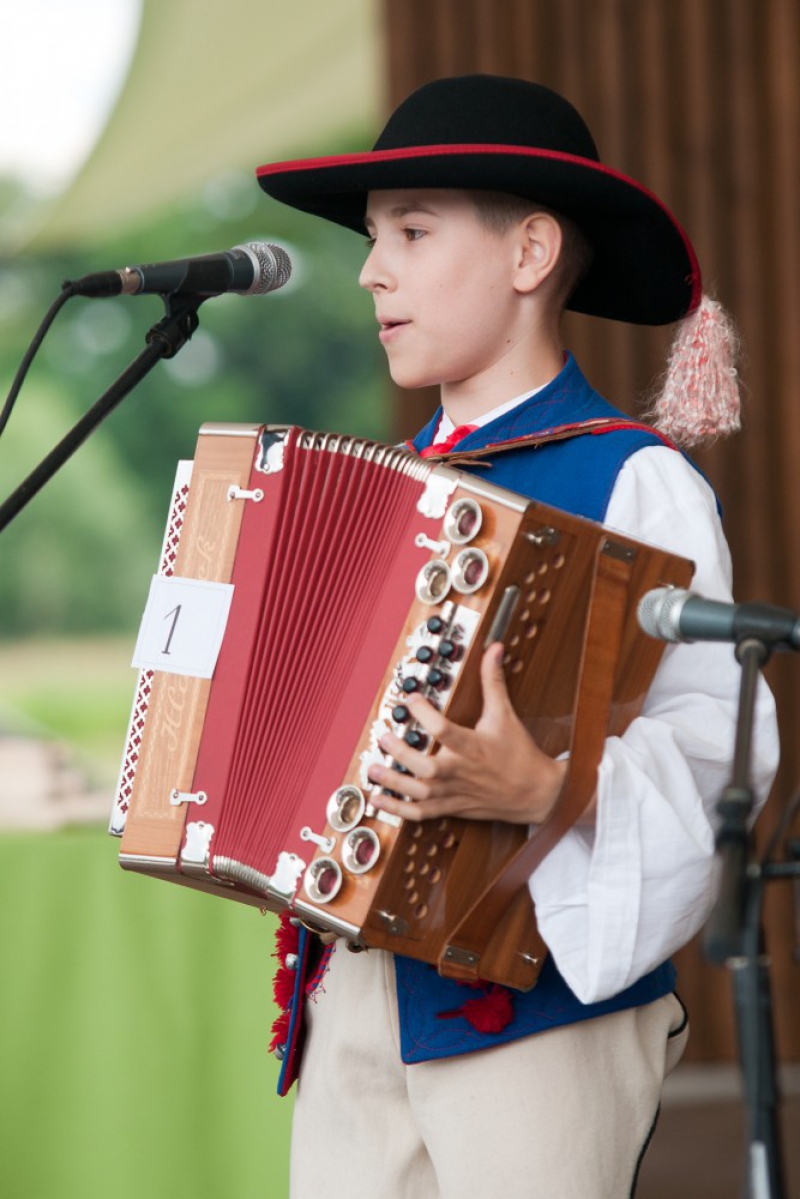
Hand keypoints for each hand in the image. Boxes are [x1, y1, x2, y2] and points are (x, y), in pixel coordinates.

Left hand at [367, 642, 567, 824]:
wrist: (535, 793)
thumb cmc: (519, 753)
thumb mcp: (505, 714)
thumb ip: (494, 681)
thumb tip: (495, 649)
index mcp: (473, 746)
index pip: (444, 729)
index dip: (424, 713)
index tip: (410, 699)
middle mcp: (461, 771)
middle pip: (426, 767)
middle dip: (401, 754)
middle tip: (383, 736)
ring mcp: (454, 792)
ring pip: (419, 793)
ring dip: (393, 782)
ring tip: (373, 769)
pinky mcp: (451, 806)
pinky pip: (421, 813)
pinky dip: (398, 809)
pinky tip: (379, 798)